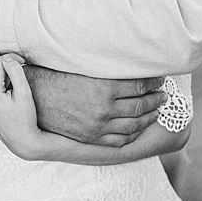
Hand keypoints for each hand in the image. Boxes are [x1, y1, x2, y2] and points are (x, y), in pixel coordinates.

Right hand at [23, 67, 168, 146]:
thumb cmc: (62, 76)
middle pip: (141, 105)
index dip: (154, 81)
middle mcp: (104, 108)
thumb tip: (134, 60)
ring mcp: (98, 126)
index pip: (141, 84)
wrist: (37, 96)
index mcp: (106, 87)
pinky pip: (119, 140)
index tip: (160, 78)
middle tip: (164, 94)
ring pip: (134, 124)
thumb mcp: (89, 67)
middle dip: (157, 99)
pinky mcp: (91, 137)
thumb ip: (112, 68)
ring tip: (157, 110)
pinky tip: (139, 128)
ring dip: (149, 116)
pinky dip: (133, 134)